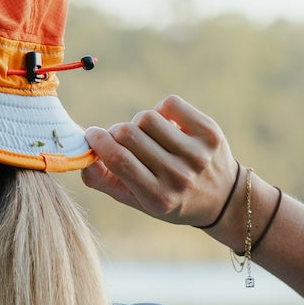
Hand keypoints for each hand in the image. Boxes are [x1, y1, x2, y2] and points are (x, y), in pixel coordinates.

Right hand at [81, 95, 238, 226]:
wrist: (222, 199)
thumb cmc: (168, 197)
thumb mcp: (136, 200)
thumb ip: (103, 181)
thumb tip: (81, 157)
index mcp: (157, 197)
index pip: (118, 159)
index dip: (98, 141)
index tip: (91, 135)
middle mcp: (178, 176)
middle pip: (129, 134)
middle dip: (116, 132)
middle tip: (120, 138)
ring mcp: (197, 154)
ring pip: (147, 117)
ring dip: (139, 122)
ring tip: (146, 135)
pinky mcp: (209, 133)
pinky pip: (170, 104)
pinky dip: (160, 110)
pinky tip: (166, 126)